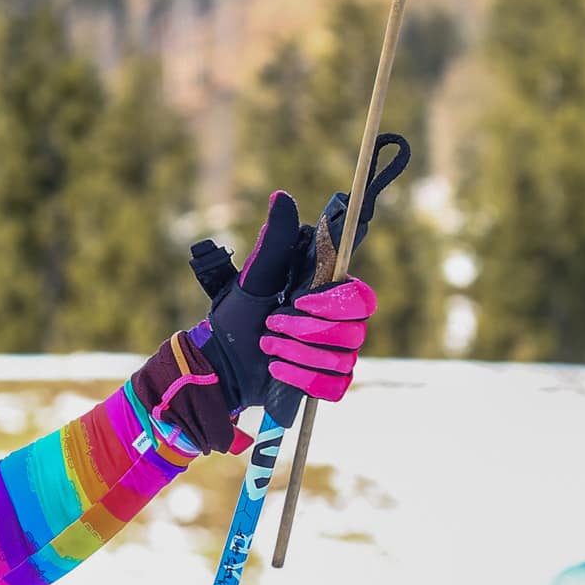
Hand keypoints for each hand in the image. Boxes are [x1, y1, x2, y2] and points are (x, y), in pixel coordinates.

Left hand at [193, 190, 376, 415]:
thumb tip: (282, 197)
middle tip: (271, 325)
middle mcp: (342, 325)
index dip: (335, 302)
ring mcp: (338, 356)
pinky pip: (334, 387)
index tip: (297, 300)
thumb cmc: (239, 314)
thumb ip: (276, 242)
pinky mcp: (328, 384)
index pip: (363, 298)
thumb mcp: (255, 277)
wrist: (221, 358)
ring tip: (267, 346)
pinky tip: (276, 370)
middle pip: (354, 331)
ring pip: (342, 360)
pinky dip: (303, 379)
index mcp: (331, 296)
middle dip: (307, 331)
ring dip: (298, 354)